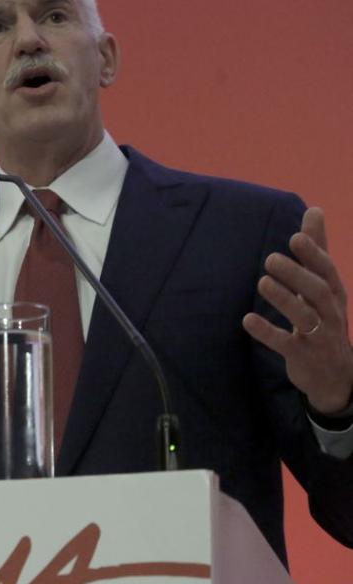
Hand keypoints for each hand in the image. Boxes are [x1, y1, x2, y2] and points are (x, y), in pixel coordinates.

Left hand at [244, 207, 352, 413]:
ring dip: (284, 299)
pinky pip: (286, 344)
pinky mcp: (303, 356)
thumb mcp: (323, 284)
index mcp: (334, 294)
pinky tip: (248, 320)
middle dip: (297, 274)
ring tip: (262, 282)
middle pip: (318, 292)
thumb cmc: (324, 318)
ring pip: (305, 316)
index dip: (314, 254)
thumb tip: (314, 209)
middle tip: (270, 258)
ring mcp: (319, 336)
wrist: (335, 374)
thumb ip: (316, 249)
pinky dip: (267, 332)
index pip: (327, 271)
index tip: (295, 236)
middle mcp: (331, 313)